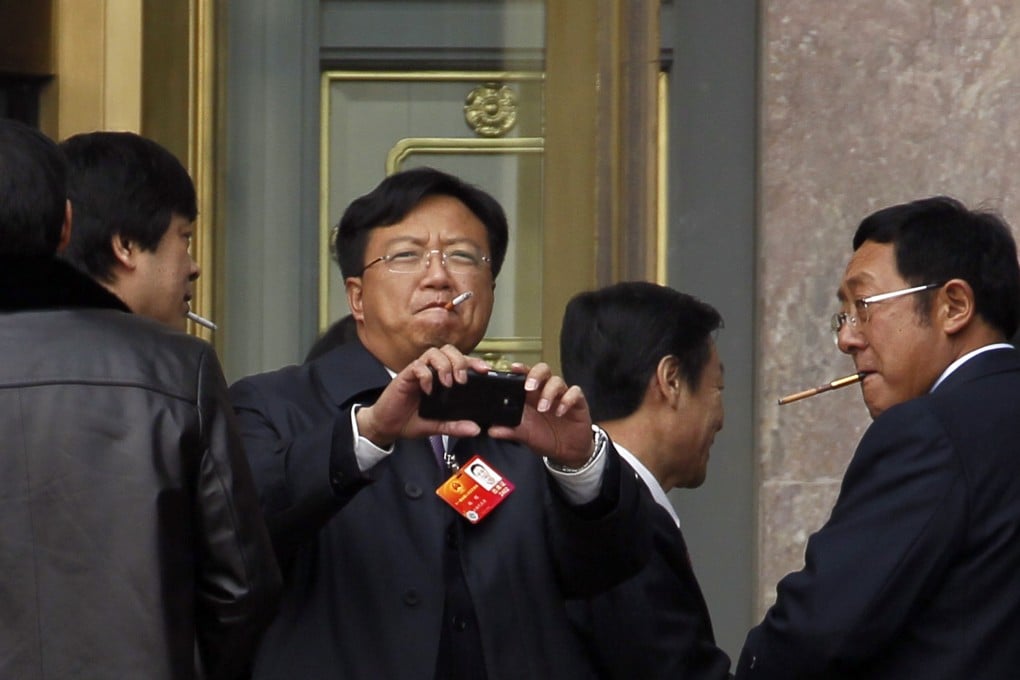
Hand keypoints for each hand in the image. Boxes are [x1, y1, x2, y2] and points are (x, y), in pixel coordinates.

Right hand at [355, 345, 489, 447]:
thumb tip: (475, 429)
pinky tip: (428, 389)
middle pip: (449, 350)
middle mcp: (431, 372)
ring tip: (448, 383)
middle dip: (459, 361)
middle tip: (462, 380)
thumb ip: (455, 426)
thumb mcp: (437, 426)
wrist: (387, 426)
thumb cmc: (410, 421)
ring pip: (434, 352)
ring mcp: (418, 372)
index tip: (485, 370)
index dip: (473, 362)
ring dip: (444, 365)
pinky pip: (417, 366)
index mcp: (441, 379)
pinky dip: (426, 375)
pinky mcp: (405, 376)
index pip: (460, 361)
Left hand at [487, 362, 595, 467]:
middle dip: (535, 375)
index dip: (520, 369)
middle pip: (542, 370)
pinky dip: (567, 400)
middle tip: (529, 387)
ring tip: (543, 407)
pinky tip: (560, 412)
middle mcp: (546, 391)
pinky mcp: (578, 402)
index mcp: (531, 395)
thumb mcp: (525, 435)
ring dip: (549, 392)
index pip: (525, 375)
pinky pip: (575, 393)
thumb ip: (509, 431)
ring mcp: (562, 395)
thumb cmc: (545, 437)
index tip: (512, 368)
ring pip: (557, 380)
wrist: (568, 451)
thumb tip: (491, 431)